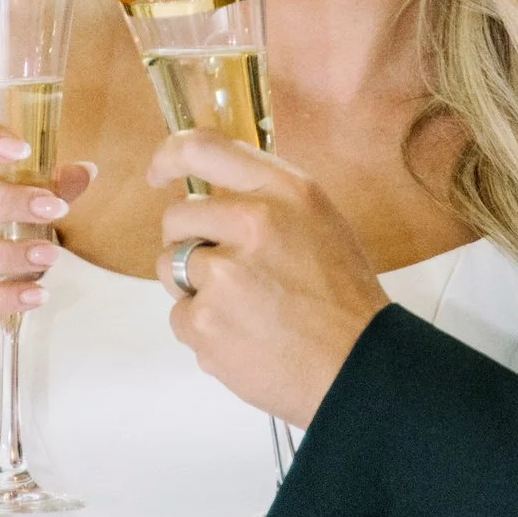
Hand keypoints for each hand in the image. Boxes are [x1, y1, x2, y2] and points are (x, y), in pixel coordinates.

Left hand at [151, 131, 388, 424]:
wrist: (358, 368)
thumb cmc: (344, 300)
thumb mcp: (321, 224)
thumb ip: (268, 201)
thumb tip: (213, 191)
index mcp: (286, 194)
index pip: (203, 148)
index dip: (168, 157)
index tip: (158, 173)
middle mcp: (252, 224)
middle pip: (177, 218)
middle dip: (189, 242)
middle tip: (227, 271)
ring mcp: (223, 276)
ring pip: (171, 268)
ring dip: (194, 287)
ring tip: (245, 309)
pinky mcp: (204, 323)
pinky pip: (179, 317)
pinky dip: (203, 329)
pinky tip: (244, 338)